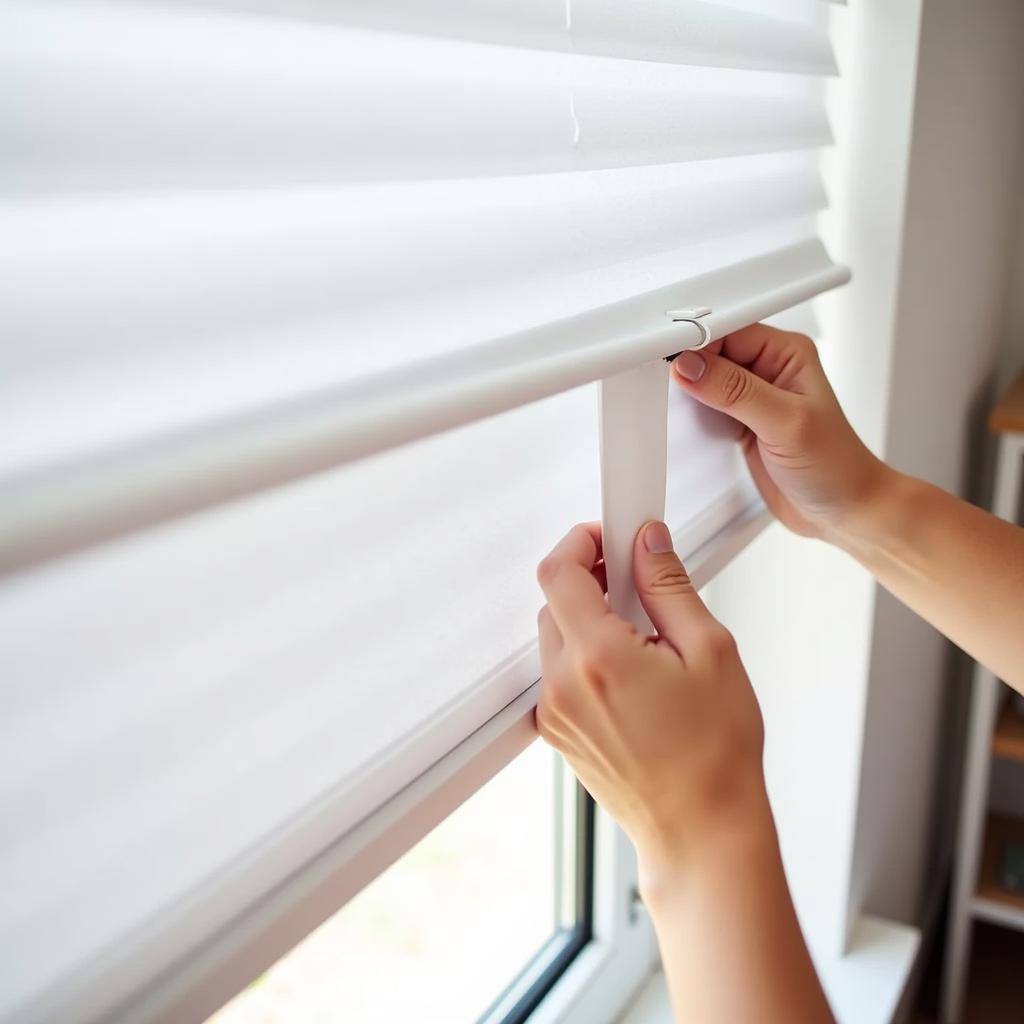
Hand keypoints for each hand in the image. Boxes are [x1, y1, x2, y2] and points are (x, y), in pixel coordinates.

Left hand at [535, 520, 766, 889]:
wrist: (702, 832)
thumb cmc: (716, 754)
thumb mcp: (710, 651)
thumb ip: (668, 586)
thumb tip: (647, 544)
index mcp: (598, 658)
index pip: (558, 572)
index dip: (580, 541)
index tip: (608, 536)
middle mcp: (564, 686)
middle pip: (554, 602)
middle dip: (591, 582)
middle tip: (637, 586)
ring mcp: (556, 713)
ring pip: (556, 638)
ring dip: (590, 622)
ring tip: (644, 641)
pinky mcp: (559, 733)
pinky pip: (561, 674)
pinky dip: (587, 658)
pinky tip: (633, 676)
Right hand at [671, 324, 888, 540]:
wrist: (844, 513)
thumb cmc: (836, 467)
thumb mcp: (785, 424)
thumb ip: (735, 391)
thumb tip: (690, 366)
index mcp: (787, 353)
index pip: (730, 331)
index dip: (697, 341)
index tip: (669, 358)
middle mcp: (770, 370)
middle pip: (712, 351)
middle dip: (687, 364)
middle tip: (663, 380)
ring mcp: (754, 398)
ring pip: (705, 379)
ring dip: (688, 389)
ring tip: (669, 398)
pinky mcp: (741, 423)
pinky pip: (706, 406)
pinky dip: (692, 412)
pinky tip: (684, 419)